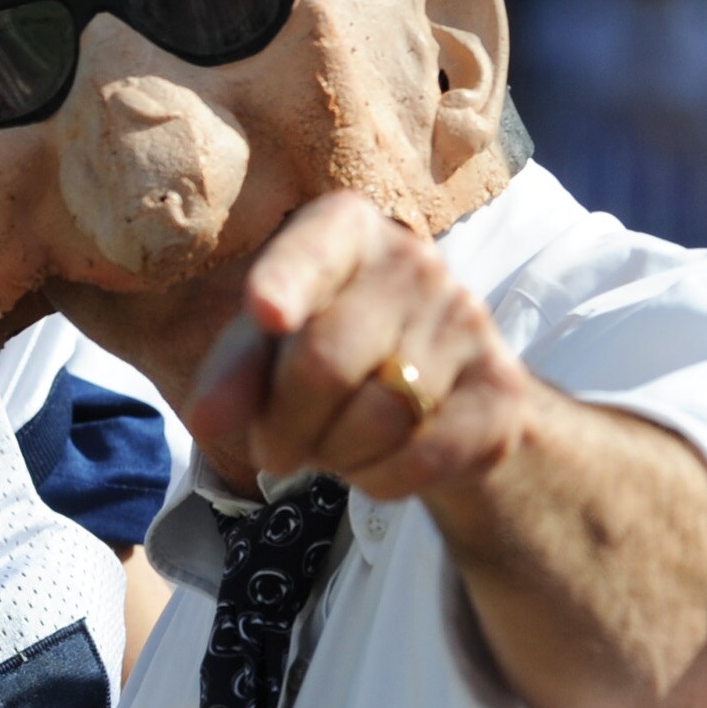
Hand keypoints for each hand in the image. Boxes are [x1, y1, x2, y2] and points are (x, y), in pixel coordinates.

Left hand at [182, 188, 531, 504]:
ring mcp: (468, 319)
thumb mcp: (266, 351)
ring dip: (334, 454)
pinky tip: (374, 461)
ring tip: (329, 445)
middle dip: (284, 426)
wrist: (439, 393)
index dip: (284, 284)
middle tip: (273, 450)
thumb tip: (207, 419)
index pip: (310, 253)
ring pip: (378, 416)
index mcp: (345, 228)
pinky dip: (379, 479)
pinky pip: (423, 455)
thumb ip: (232, 375)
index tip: (264, 311)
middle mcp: (415, 260)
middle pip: (327, 362)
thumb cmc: (327, 351)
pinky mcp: (500, 388)